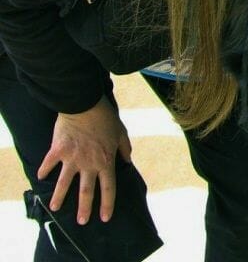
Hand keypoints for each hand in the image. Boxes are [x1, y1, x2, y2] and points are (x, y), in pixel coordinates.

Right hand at [37, 95, 131, 224]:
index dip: (107, 203)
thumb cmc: (105, 118)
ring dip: (59, 197)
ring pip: (64, 183)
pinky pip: (49, 163)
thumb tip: (128, 160)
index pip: (108, 187)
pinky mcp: (58, 150)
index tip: (105, 216)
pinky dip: (44, 170)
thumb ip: (125, 148)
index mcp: (105, 161)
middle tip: (81, 221)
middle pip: (86, 191)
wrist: (85, 104)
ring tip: (55, 208)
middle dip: (84, 208)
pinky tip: (40, 177)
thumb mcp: (121, 132)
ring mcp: (72, 158)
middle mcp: (89, 163)